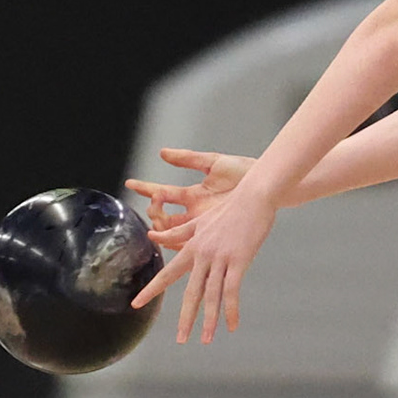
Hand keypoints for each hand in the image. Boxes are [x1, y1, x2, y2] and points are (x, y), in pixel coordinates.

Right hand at [126, 148, 252, 237]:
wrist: (266, 185)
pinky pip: (190, 244)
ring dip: (161, 229)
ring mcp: (202, 225)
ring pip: (173, 233)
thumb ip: (187, 159)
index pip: (163, 193)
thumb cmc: (243, 171)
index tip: (130, 183)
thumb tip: (162, 153)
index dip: (145, 189)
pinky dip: (177, 243)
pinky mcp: (212, 235)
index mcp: (192, 194)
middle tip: (154, 204)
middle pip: (163, 218)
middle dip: (154, 212)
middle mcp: (194, 211)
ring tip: (156, 223)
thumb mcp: (213, 163)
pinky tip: (169, 239)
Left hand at [129, 181, 276, 343]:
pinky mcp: (239, 260)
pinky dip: (231, 310)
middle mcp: (202, 255)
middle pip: (191, 292)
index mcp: (192, 247)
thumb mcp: (201, 219)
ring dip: (209, 321)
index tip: (136, 304)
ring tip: (205, 340)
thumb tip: (153, 234)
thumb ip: (178, 232)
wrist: (254, 195)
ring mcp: (221, 258)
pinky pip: (232, 290)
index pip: (168, 273)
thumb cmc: (231, 206)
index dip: (151, 290)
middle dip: (185, 318)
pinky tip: (232, 325)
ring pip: (211, 295)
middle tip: (180, 339)